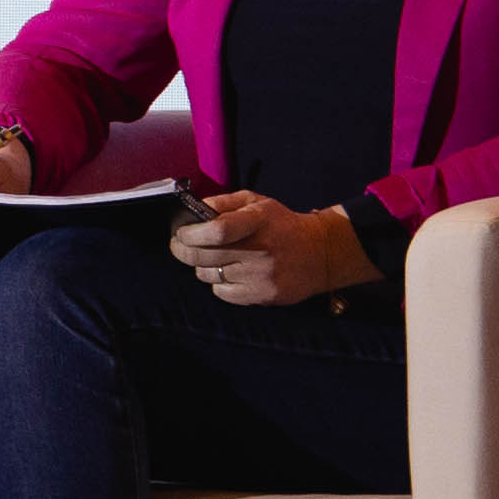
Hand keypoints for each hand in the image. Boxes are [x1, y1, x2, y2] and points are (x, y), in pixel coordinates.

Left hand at [170, 189, 371, 307]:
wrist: (320, 253)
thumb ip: (223, 203)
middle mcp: (261, 250)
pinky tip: (230, 272)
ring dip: (202, 266)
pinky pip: (222, 292)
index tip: (180, 233)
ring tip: (212, 257)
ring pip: (208, 275)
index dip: (190, 234)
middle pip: (204, 255)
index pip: (217, 230)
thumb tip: (193, 211)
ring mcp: (262, 276)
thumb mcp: (256, 202)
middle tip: (178, 245)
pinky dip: (218, 283)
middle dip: (182, 250)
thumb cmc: (280, 224)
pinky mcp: (264, 295)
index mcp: (258, 221)